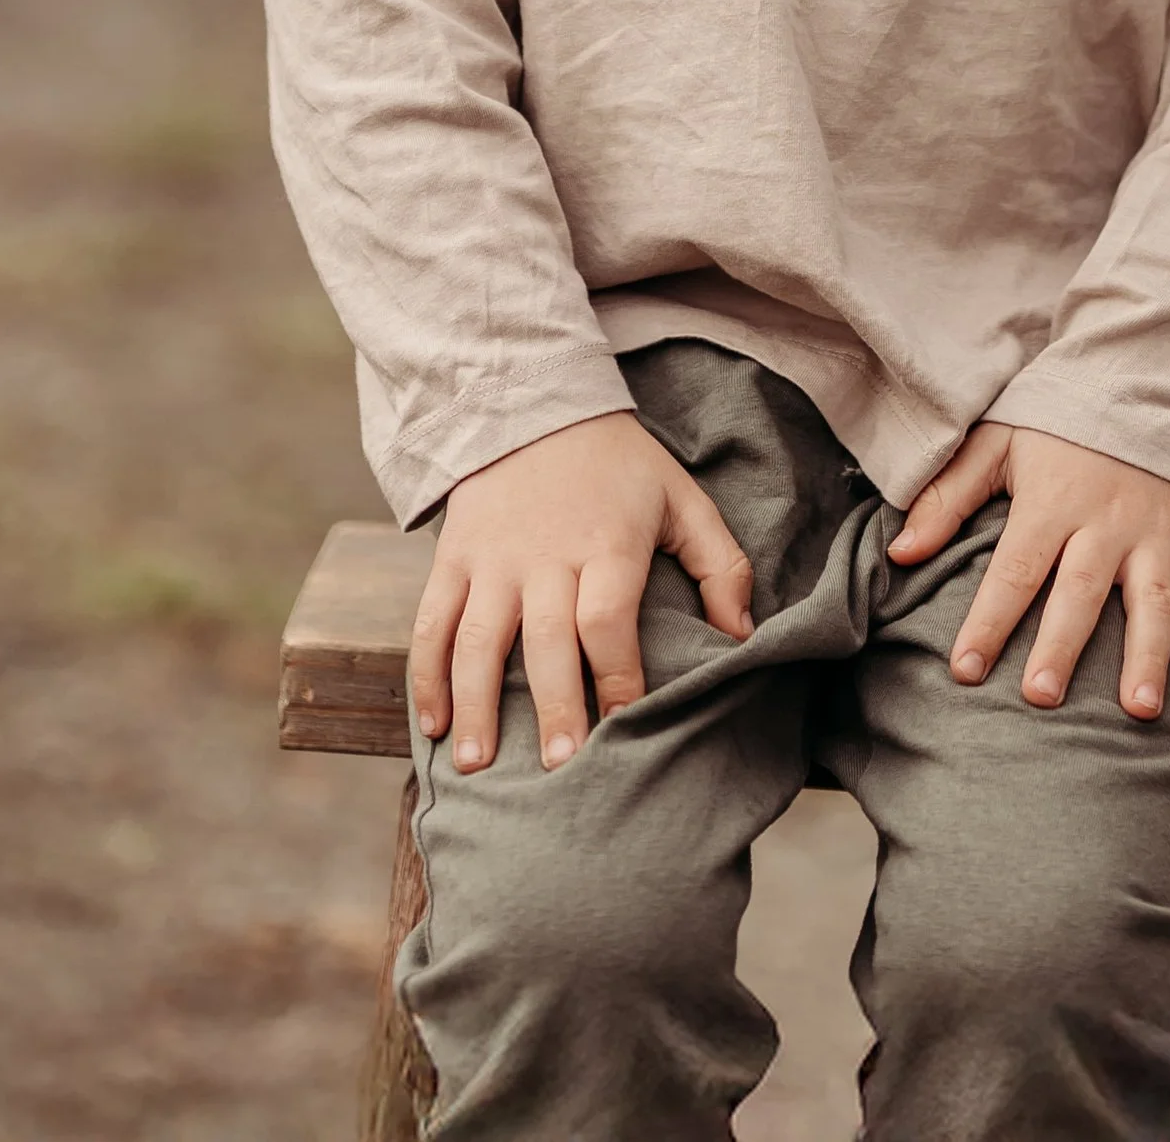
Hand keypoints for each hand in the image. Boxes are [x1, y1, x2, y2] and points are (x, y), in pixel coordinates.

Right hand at [412, 411, 753, 774]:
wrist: (533, 401)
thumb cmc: (617, 465)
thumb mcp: (681, 497)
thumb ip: (720, 565)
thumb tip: (741, 637)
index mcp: (607, 542)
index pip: (608, 620)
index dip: (618, 677)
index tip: (625, 728)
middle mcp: (546, 555)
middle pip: (545, 640)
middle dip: (553, 707)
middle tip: (559, 767)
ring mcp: (493, 558)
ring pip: (478, 639)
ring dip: (476, 704)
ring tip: (478, 766)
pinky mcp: (454, 555)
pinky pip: (432, 621)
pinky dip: (427, 675)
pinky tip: (435, 724)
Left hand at [889, 421, 1169, 721]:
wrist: (1144, 376)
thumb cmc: (1059, 421)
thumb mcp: (997, 441)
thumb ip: (948, 496)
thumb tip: (900, 553)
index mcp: (1053, 499)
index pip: (1015, 568)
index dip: (988, 620)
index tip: (964, 671)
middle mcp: (1107, 520)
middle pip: (1082, 590)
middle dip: (1061, 645)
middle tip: (1042, 698)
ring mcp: (1159, 530)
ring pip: (1156, 599)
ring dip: (1150, 655)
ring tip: (1138, 710)